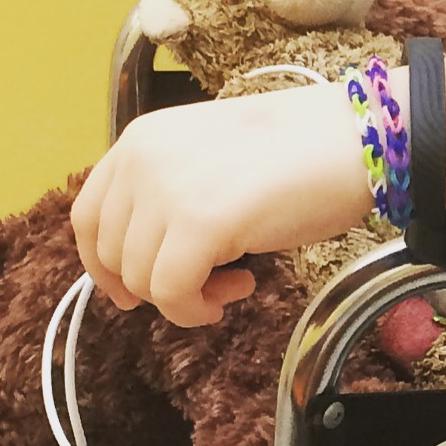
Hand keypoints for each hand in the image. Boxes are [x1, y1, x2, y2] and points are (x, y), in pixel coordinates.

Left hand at [71, 82, 374, 325]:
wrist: (357, 136)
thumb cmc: (301, 149)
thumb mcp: (211, 157)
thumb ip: (171, 190)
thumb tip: (148, 254)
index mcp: (141, 139)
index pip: (88, 216)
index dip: (105, 264)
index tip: (133, 291)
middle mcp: (141, 159)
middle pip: (112, 254)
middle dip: (152, 286)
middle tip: (206, 287)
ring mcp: (167, 190)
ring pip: (141, 280)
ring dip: (184, 297)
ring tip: (234, 282)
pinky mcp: (199, 224)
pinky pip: (173, 293)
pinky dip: (197, 309)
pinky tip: (242, 287)